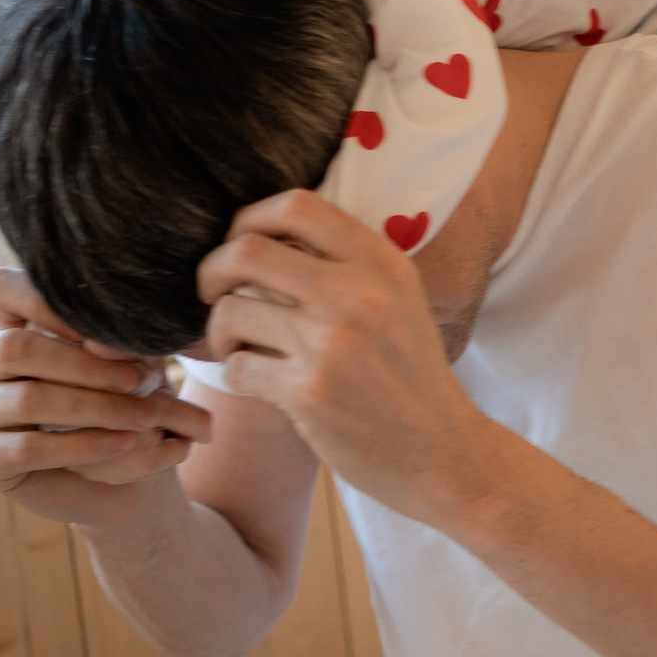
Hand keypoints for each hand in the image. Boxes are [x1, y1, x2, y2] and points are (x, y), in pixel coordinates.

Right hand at [0, 269, 215, 527]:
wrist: (114, 470)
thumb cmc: (121, 398)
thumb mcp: (128, 361)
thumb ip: (116, 343)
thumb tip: (105, 342)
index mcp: (11, 325)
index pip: (2, 287)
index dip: (48, 300)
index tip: (104, 323)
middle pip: (17, 347)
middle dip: (84, 364)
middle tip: (140, 380)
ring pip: (27, 400)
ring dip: (94, 407)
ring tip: (144, 417)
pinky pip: (29, 448)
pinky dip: (83, 445)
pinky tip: (122, 442)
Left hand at [196, 189, 483, 524]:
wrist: (443, 451)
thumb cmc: (411, 375)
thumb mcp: (402, 300)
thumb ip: (350, 265)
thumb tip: (268, 238)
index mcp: (382, 262)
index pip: (297, 205)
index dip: (249, 218)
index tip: (239, 243)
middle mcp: (358, 293)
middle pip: (245, 250)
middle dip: (212, 270)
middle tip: (213, 292)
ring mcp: (332, 343)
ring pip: (230, 311)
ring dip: (220, 331)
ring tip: (239, 346)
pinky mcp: (309, 393)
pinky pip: (237, 367)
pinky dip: (237, 374)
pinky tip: (260, 382)